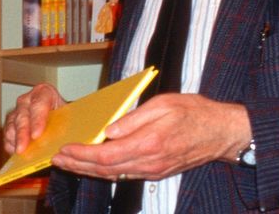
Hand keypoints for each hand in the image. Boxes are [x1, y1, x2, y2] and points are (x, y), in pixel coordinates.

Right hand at [3, 83, 65, 154]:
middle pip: (23, 116)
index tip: (36, 135)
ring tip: (20, 153)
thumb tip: (64, 137)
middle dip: (22, 134)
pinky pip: (7, 134)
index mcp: (44, 92)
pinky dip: (10, 144)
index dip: (37, 120)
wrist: (56, 114)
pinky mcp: (10, 123)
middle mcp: (28, 100)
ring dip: (15, 141)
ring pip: (11, 126)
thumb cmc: (62, 113)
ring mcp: (17, 111)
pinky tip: (15, 152)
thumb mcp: (66, 113)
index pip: (39, 105)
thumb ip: (64, 122)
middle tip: (22, 148)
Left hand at [51, 93, 251, 180]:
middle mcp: (148, 163)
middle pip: (105, 170)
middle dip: (78, 165)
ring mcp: (153, 171)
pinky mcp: (157, 172)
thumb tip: (108, 131)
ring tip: (70, 162)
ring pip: (114, 175)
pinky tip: (97, 164)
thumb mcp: (164, 104)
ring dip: (89, 170)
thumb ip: (134, 119)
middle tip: (58, 160)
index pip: (106, 154)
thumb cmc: (195, 112)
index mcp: (148, 143)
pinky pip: (126, 175)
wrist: (220, 132)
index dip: (82, 155)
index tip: (65, 150)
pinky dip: (106, 171)